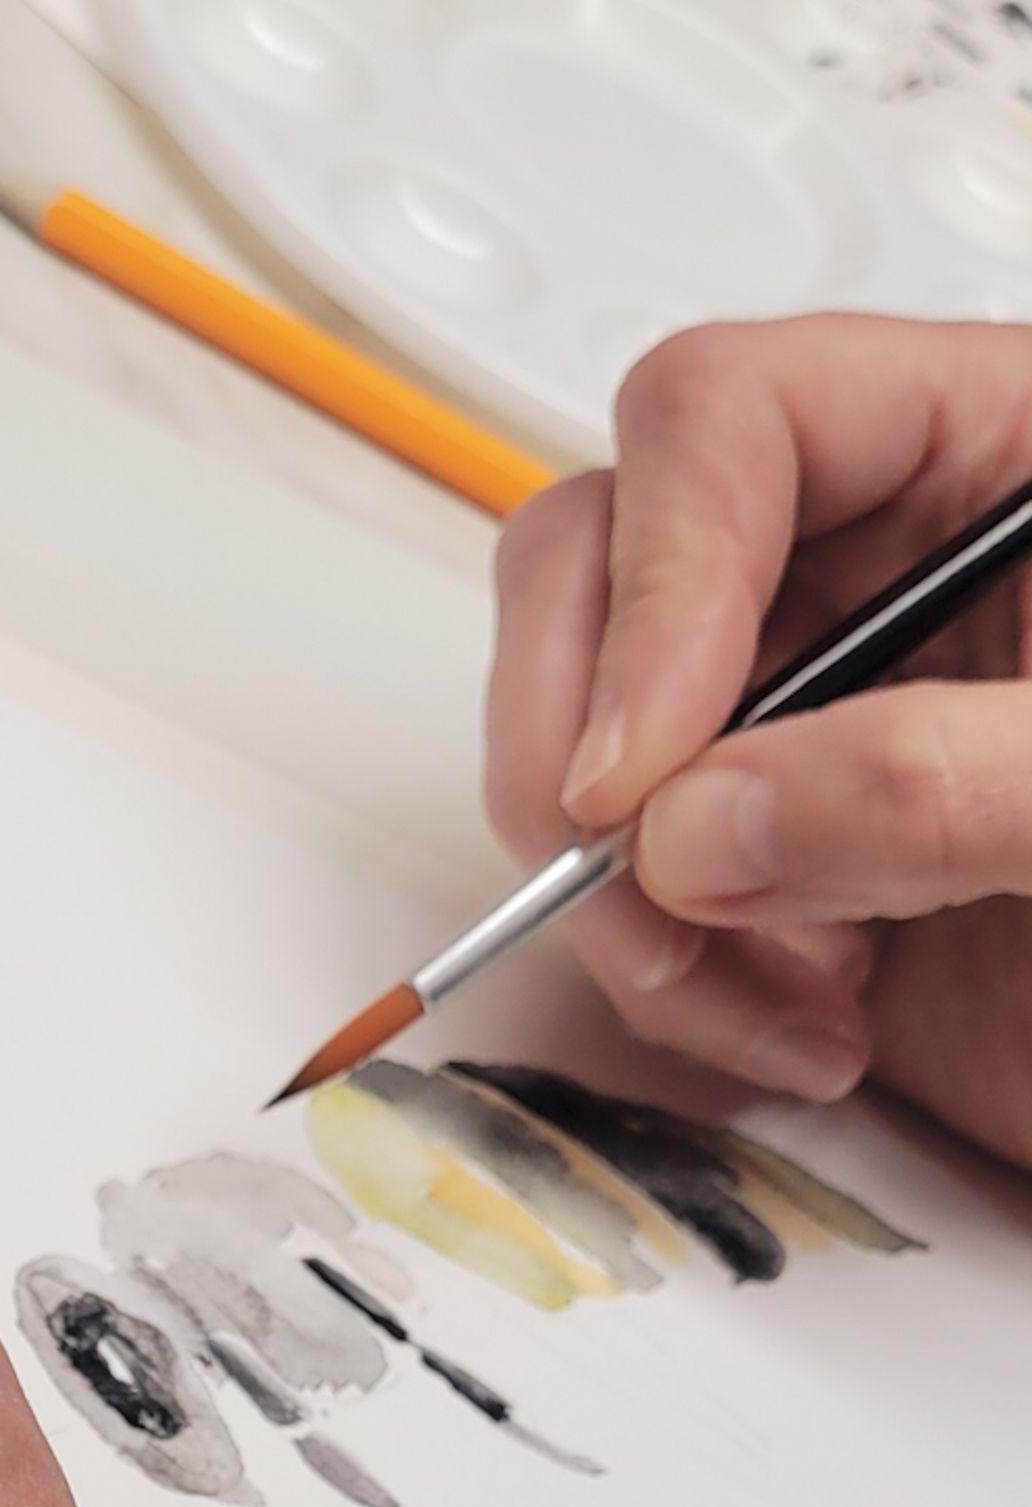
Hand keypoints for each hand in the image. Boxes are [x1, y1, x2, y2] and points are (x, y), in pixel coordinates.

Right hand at [488, 316, 1031, 1166]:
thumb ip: (949, 783)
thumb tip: (701, 826)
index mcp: (993, 454)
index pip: (731, 423)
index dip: (656, 581)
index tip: (640, 769)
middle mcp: (870, 567)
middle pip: (599, 564)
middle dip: (581, 743)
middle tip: (627, 875)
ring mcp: (803, 714)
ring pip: (580, 737)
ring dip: (623, 891)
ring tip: (758, 988)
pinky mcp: (774, 853)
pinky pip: (629, 883)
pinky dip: (668, 973)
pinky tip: (796, 1020)